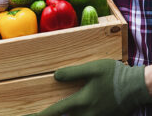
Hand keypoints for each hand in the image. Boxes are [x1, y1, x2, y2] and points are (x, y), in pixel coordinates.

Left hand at [34, 59, 151, 115]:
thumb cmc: (115, 75)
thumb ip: (73, 72)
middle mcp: (87, 114)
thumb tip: (55, 76)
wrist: (138, 87)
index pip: (56, 111)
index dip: (41, 115)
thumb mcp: (94, 69)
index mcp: (82, 101)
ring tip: (53, 115)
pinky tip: (72, 114)